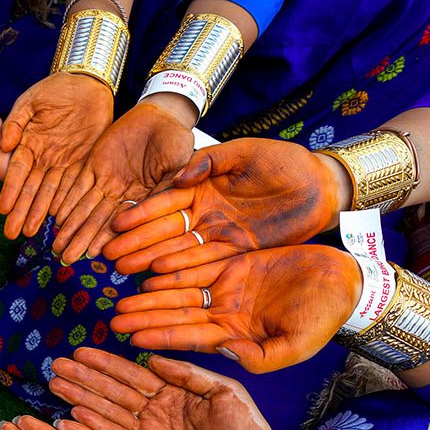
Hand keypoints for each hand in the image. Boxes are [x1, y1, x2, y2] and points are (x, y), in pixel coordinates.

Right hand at [0, 73, 112, 239]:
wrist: (86, 83)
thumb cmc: (55, 89)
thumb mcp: (30, 101)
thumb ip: (16, 121)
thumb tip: (4, 144)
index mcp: (27, 145)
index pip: (16, 172)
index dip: (9, 191)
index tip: (2, 209)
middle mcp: (43, 159)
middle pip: (30, 189)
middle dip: (21, 211)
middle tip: (12, 233)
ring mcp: (62, 163)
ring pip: (50, 193)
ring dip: (40, 213)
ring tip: (31, 232)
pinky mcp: (82, 164)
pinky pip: (73, 186)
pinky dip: (66, 202)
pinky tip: (59, 218)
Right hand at [46, 348, 273, 429]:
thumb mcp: (226, 392)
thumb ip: (190, 375)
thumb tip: (153, 359)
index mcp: (174, 391)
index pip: (132, 374)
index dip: (105, 364)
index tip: (79, 353)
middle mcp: (156, 412)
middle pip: (112, 392)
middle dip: (84, 379)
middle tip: (56, 367)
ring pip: (108, 414)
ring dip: (81, 401)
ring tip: (56, 386)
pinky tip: (72, 419)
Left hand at [51, 98, 195, 264]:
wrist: (160, 115)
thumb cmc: (176, 139)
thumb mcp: (179, 163)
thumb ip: (169, 186)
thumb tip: (165, 208)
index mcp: (144, 199)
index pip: (125, 222)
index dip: (110, 237)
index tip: (97, 253)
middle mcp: (122, 195)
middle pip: (99, 221)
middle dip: (82, 239)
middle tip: (67, 258)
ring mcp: (107, 181)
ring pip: (85, 207)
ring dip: (71, 226)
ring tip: (58, 245)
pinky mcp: (94, 165)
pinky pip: (77, 184)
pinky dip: (66, 200)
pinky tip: (56, 216)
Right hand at [102, 139, 344, 274]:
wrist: (321, 185)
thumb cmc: (285, 161)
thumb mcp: (247, 152)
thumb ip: (212, 161)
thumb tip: (180, 176)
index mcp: (203, 186)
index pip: (165, 202)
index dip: (141, 214)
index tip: (116, 225)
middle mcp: (206, 213)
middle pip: (165, 231)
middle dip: (136, 243)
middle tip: (108, 255)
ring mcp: (219, 235)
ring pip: (179, 250)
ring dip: (151, 260)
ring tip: (123, 270)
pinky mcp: (237, 252)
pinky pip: (205, 264)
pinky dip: (182, 271)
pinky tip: (158, 277)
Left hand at [110, 244, 359, 371]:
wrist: (345, 283)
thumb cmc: (325, 318)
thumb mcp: (297, 345)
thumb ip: (262, 356)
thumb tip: (227, 353)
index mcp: (236, 337)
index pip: (188, 337)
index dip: (159, 336)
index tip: (129, 337)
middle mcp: (225, 315)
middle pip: (175, 315)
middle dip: (144, 316)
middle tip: (110, 318)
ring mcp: (228, 291)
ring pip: (180, 291)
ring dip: (151, 294)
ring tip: (120, 295)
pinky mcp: (235, 266)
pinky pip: (198, 265)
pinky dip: (173, 268)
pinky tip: (147, 269)